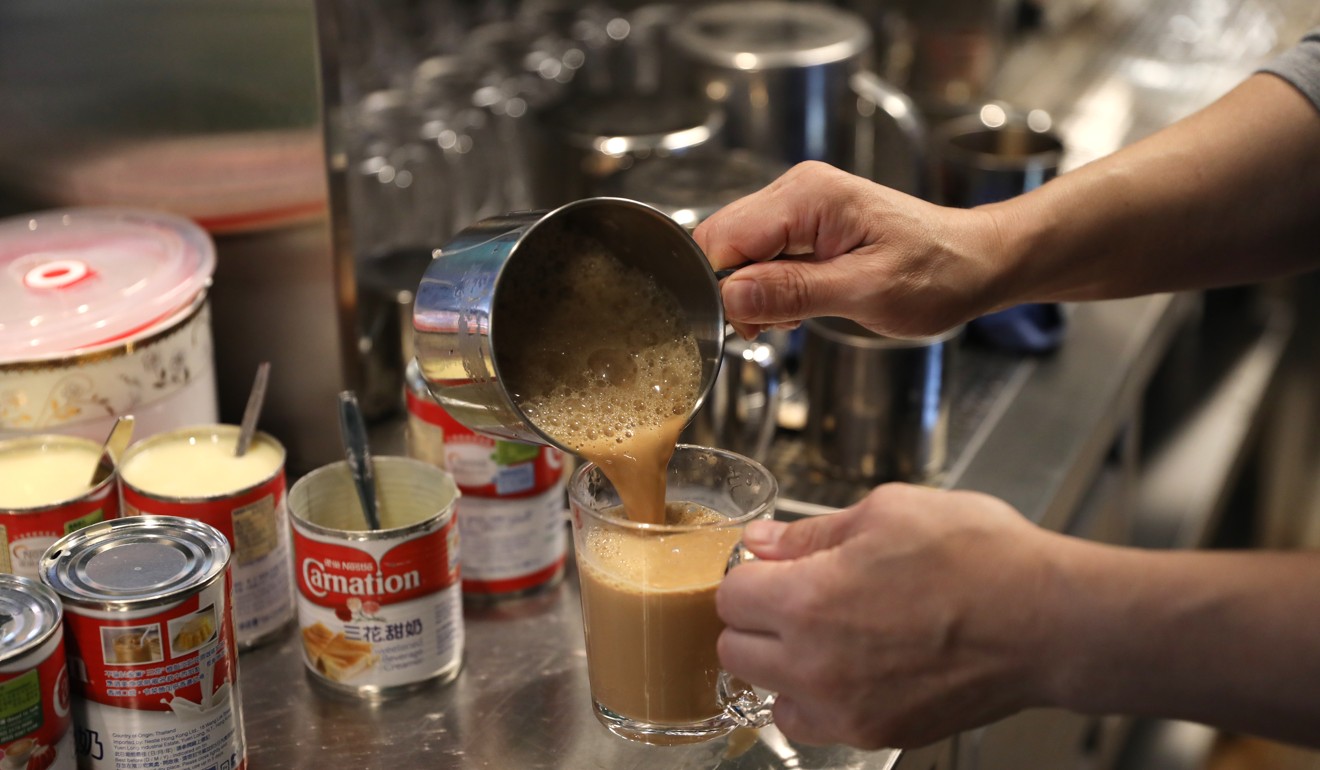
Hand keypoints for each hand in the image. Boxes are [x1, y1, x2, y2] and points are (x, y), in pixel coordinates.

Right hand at [694, 162, 1008, 339]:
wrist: (976, 262)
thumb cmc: (938, 273)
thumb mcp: (867, 291)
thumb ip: (794, 291)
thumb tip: (731, 295)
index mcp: (808, 197)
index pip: (723, 238)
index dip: (722, 286)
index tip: (750, 323)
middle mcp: (796, 191)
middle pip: (722, 241)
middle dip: (735, 291)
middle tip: (774, 325)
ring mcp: (799, 205)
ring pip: (737, 251)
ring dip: (753, 292)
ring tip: (797, 314)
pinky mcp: (805, 223)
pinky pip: (760, 254)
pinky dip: (768, 286)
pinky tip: (799, 303)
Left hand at [717, 483, 1078, 748]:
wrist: (1050, 620)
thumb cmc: (982, 558)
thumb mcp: (888, 512)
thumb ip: (811, 534)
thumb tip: (764, 543)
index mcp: (809, 600)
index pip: (729, 596)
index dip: (751, 573)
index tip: (774, 567)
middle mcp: (816, 664)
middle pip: (735, 649)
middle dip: (757, 619)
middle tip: (796, 597)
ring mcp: (846, 708)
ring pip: (768, 693)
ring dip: (781, 665)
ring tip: (825, 635)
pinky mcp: (878, 733)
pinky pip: (813, 724)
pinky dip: (817, 701)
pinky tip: (849, 668)